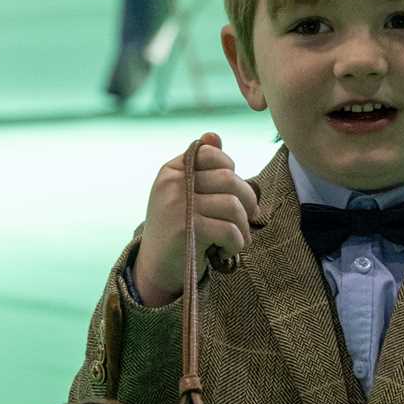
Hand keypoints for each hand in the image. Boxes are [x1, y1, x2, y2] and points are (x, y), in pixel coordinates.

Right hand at [132, 133, 258, 306]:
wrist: (155, 268)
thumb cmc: (176, 230)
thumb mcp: (184, 194)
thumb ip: (200, 167)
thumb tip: (214, 135)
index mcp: (172, 171)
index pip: (212, 154)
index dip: (231, 171)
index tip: (233, 192)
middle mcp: (172, 184)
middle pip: (229, 179)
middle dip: (248, 200)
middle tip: (247, 218)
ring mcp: (178, 206)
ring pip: (233, 205)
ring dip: (244, 226)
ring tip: (238, 238)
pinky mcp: (187, 230)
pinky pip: (229, 230)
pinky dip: (237, 243)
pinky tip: (228, 250)